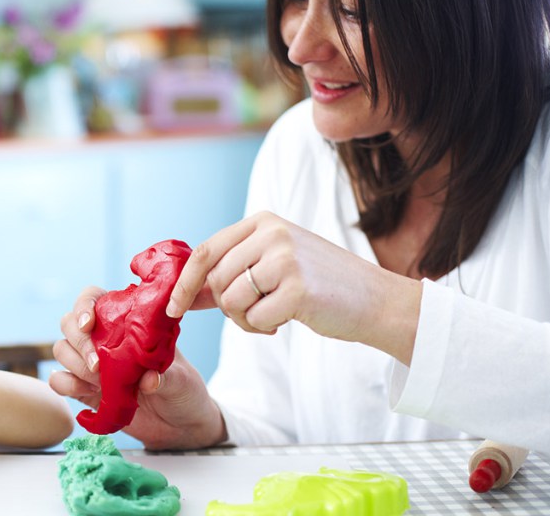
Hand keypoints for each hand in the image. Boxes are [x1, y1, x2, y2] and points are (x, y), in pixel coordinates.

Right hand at [49, 286, 225, 449]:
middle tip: (98, 365)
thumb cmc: (183, 390)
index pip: (93, 298)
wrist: (180, 424)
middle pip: (69, 323)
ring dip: (74, 364)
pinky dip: (65, 384)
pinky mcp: (85, 390)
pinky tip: (85, 392)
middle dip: (79, 342)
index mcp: (126, 321)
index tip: (89, 324)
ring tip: (98, 382)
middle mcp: (104, 338)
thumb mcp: (181, 378)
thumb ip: (166, 377)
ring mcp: (91, 363)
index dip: (84, 305)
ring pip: (62, 349)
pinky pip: (59, 380)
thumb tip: (149, 380)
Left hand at [166, 211, 420, 362]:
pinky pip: (254, 319)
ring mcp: (285, 258)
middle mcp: (272, 232)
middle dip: (228, 307)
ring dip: (246, 319)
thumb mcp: (271, 268)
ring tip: (274, 313)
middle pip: (216, 281)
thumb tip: (184, 293)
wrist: (375, 301)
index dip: (185, 283)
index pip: (205, 251)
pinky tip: (289, 319)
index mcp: (262, 221)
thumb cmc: (319, 286)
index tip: (174, 309)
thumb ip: (228, 277)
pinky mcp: (297, 288)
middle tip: (257, 311)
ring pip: (230, 301)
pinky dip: (265, 328)